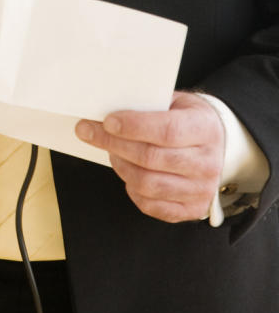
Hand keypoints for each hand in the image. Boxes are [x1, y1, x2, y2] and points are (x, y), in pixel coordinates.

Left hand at [76, 91, 224, 222]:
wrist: (221, 146)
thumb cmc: (190, 121)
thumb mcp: (178, 103)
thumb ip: (150, 106)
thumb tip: (108, 108)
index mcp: (205, 130)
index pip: (167, 131)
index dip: (133, 126)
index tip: (107, 121)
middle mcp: (207, 163)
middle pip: (151, 158)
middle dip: (114, 144)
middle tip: (90, 132)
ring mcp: (201, 190)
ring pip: (147, 183)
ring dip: (120, 165)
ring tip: (111, 151)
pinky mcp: (191, 209)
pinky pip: (151, 205)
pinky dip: (131, 189)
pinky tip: (127, 172)